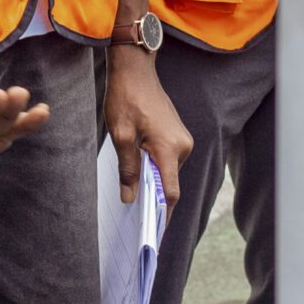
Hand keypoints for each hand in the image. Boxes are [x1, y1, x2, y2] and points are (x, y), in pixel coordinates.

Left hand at [102, 48, 190, 205]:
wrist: (135, 70)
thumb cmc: (126, 98)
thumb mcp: (121, 136)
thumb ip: (127, 169)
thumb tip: (130, 199)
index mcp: (169, 148)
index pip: (170, 192)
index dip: (162, 214)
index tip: (153, 232)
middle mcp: (183, 146)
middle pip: (169, 183)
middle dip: (153, 197)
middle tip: (133, 212)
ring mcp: (183, 139)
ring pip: (168, 171)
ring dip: (152, 179)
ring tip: (132, 187)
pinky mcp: (178, 134)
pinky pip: (168, 159)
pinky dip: (155, 167)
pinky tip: (138, 166)